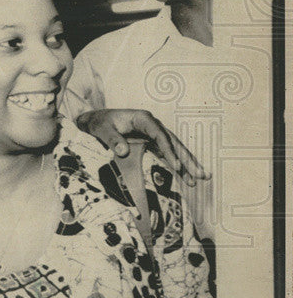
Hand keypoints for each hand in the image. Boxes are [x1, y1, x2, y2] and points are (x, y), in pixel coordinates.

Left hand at [75, 108, 208, 186]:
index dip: (169, 151)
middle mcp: (152, 125)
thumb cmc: (98, 122)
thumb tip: (123, 151)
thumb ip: (111, 138)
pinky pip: (167, 154)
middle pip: (174, 142)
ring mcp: (153, 134)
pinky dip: (176, 165)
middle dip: (188, 159)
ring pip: (174, 149)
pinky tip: (186, 177)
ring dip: (187, 163)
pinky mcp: (151, 143)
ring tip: (200, 178)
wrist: (95, 121)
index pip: (160, 135)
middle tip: (202, 174)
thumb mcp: (101, 129)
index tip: (176, 166)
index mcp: (143, 118)